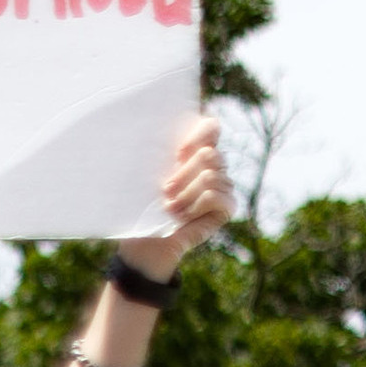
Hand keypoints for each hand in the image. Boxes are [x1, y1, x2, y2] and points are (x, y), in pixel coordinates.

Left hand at [115, 113, 234, 276]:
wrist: (144, 241)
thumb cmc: (139, 206)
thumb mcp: (142, 176)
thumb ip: (153, 152)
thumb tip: (141, 125)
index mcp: (192, 152)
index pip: (210, 126)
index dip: (200, 133)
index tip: (178, 152)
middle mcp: (212, 165)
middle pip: (209, 153)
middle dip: (182, 173)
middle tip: (164, 191)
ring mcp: (223, 185)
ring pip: (210, 176)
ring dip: (185, 194)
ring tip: (170, 207)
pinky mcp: (227, 206)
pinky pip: (215, 196)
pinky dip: (195, 207)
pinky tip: (183, 217)